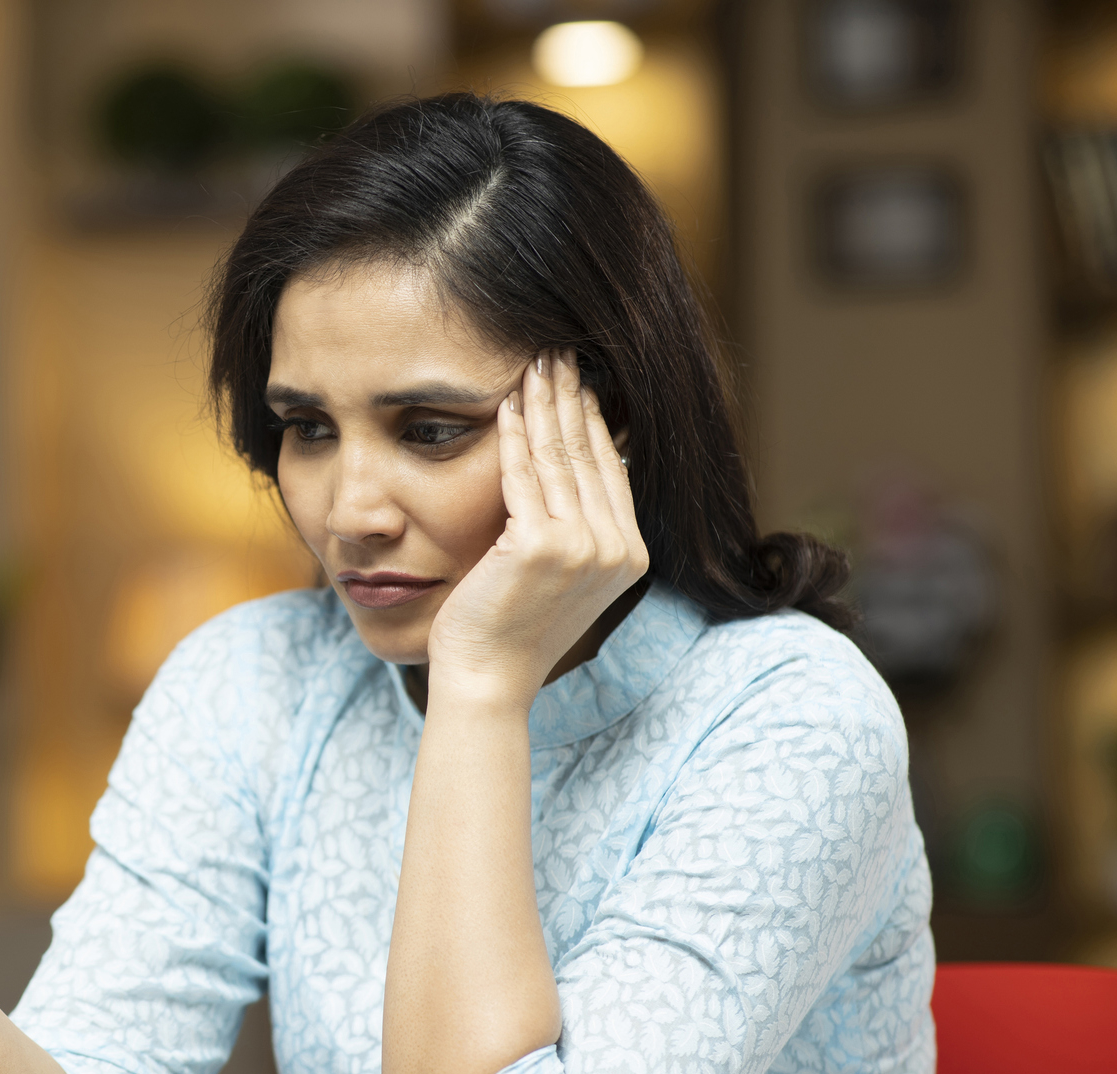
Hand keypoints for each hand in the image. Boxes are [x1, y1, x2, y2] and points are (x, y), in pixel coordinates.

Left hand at [425, 349, 648, 703]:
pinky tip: (505, 404)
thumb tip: (571, 479)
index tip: (577, 382)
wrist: (487, 678)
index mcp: (629, 555)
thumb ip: (574, 532)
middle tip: (555, 352)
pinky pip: (522, 477)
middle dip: (570, 398)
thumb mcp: (559, 578)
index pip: (611, 470)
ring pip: (558, 458)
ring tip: (532, 364)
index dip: (594, 421)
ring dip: (543, 404)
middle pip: (588, 454)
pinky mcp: (542, 546)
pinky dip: (512, 436)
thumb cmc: (509, 630)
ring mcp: (583, 547)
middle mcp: (616, 548)